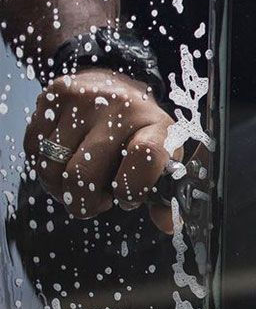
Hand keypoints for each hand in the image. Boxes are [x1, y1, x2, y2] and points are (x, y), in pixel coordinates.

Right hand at [23, 68, 177, 232]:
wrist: (117, 84)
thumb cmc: (141, 129)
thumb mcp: (164, 157)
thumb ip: (164, 195)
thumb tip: (169, 225)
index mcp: (156, 126)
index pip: (146, 156)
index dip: (131, 189)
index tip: (128, 198)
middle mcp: (120, 108)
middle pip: (82, 175)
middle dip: (85, 203)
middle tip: (97, 202)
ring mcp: (84, 100)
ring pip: (52, 167)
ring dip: (62, 189)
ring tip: (81, 183)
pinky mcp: (54, 96)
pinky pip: (34, 150)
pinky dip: (46, 169)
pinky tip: (65, 165)